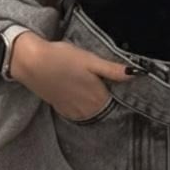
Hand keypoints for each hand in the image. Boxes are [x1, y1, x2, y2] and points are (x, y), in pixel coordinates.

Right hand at [11, 35, 137, 120]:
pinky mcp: (61, 109)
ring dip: (94, 103)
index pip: (118, 102)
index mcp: (98, 98)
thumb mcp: (91, 60)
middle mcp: (87, 111)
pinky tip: (79, 90)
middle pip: (104, 108)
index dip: (121, 93)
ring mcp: (73, 112)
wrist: (32, 63)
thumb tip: (137, 74)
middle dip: (108, 98)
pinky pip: (78, 111)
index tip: (122, 84)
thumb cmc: (63, 58)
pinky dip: (82, 104)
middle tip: (106, 82)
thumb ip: (113, 70)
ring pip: (91, 111)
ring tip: (92, 86)